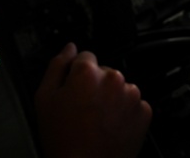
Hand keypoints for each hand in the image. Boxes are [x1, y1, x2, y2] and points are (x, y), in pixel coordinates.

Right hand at [35, 43, 152, 157]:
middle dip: (94, 86)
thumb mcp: (45, 99)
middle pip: (103, 72)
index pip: (85, 57)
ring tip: (96, 120)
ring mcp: (131, 95)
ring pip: (119, 87)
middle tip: (82, 109)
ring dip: (110, 98)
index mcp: (88, 72)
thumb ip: (56, 66)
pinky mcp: (144, 111)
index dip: (76, 74)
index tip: (74, 89)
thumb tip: (68, 49)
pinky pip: (133, 103)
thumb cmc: (64, 140)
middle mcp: (114, 79)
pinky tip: (110, 126)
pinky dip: (124, 111)